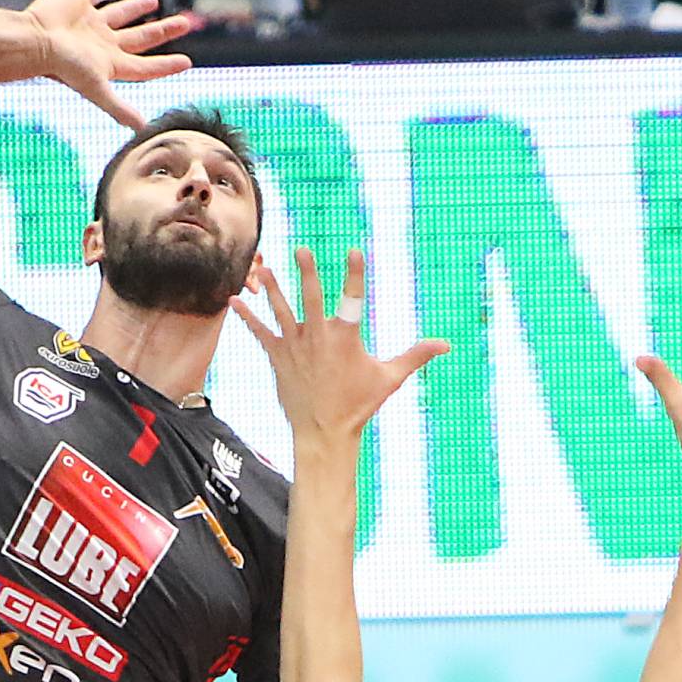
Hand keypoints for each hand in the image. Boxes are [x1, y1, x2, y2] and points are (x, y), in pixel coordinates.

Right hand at [24, 0, 197, 126]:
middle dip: (162, 31)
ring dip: (136, 8)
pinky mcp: (77, 3)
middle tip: (185, 23)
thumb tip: (143, 130)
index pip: (146, 66)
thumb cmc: (64, 66)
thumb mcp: (96, 88)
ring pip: (120, 14)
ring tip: (153, 0)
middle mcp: (102, 44)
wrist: (34, 40)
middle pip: (140, 38)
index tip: (187, 62)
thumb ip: (119, 108)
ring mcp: (90, 23)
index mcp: (110, 64)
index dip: (167, 66)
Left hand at [233, 250, 446, 445]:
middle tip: (301, 249)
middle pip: (310, 298)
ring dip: (272, 289)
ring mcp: (295, 347)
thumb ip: (416, 355)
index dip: (355, 273)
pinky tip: (235, 300)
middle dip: (307, 272)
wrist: (324, 432)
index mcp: (346, 338)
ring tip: (264, 268)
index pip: (353, 298)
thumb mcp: (390, 378)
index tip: (355, 249)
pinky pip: (260, 333)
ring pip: (282, 311)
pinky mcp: (278, 358)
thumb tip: (447, 344)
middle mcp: (318, 338)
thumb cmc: (359, 404)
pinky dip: (247, 317)